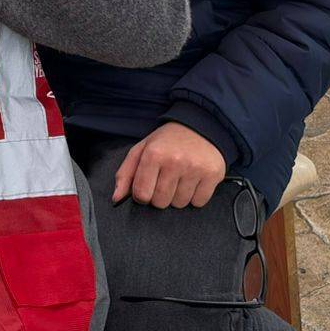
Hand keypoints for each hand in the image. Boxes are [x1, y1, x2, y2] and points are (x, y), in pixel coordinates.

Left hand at [113, 123, 227, 209]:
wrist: (200, 126)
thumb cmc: (167, 141)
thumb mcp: (142, 149)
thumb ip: (125, 174)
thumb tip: (116, 198)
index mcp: (154, 154)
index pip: (142, 194)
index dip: (142, 195)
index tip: (147, 187)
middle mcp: (175, 161)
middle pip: (160, 202)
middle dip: (160, 196)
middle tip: (165, 180)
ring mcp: (195, 169)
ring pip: (180, 204)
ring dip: (178, 196)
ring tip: (180, 178)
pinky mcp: (213, 174)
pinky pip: (199, 202)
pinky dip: (195, 196)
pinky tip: (193, 181)